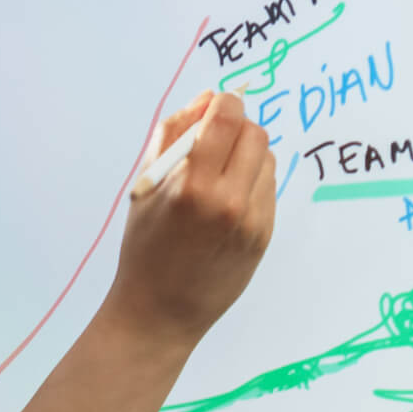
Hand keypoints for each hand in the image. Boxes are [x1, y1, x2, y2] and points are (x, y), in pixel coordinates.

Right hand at [102, 91, 277, 353]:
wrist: (161, 313)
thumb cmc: (144, 248)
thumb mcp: (145, 187)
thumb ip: (172, 136)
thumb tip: (207, 98)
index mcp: (191, 185)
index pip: (228, 117)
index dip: (223, 104)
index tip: (213, 111)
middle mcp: (228, 201)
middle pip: (254, 133)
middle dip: (236, 128)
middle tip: (214, 144)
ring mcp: (252, 221)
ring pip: (266, 158)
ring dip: (246, 156)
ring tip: (218, 178)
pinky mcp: (265, 236)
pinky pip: (268, 187)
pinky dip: (251, 183)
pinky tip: (227, 204)